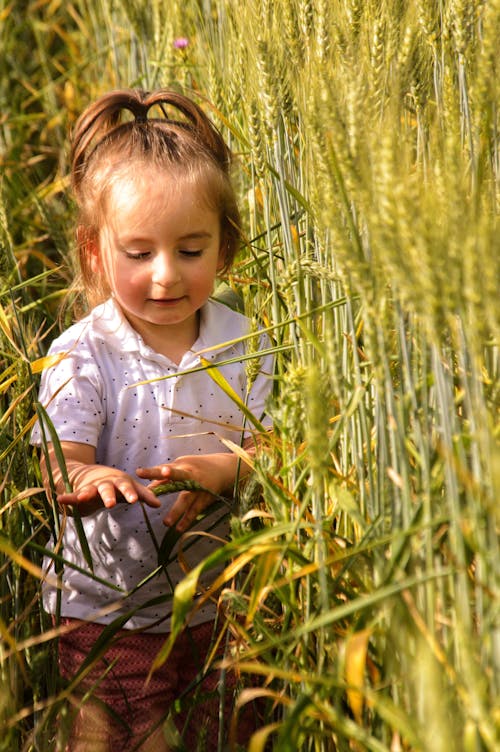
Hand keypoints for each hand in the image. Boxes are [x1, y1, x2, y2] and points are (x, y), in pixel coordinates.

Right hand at [41, 441, 160, 513]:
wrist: (91, 474)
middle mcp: (106, 483)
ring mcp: (92, 487)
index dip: (131, 493)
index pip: (127, 488)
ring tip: (83, 498)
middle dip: (109, 495)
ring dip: (86, 494)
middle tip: (111, 504)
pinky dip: (67, 497)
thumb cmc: (116, 484)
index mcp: (120, 482)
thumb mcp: (129, 488)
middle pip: (108, 489)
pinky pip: (73, 496)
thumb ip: (143, 495)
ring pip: (90, 491)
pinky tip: (60, 499)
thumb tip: (159, 504)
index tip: (134, 500)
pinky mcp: (79, 492)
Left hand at [136, 453, 240, 530]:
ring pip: (187, 499)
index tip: (139, 472)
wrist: (224, 470)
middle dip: (170, 477)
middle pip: (179, 476)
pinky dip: (187, 520)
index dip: (152, 471)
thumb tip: (148, 488)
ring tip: (166, 523)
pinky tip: (179, 529)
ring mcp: (199, 487)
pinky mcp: (206, 498)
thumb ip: (165, 478)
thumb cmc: (196, 468)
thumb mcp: (181, 467)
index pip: (164, 469)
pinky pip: (195, 511)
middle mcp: (191, 475)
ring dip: (177, 511)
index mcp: (182, 466)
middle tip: (159, 484)